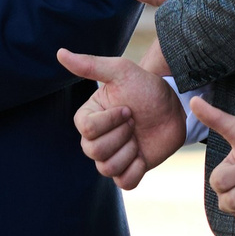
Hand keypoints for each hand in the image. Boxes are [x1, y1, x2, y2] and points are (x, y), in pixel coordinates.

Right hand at [58, 48, 186, 188]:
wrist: (174, 106)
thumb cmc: (146, 87)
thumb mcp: (120, 71)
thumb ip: (90, 65)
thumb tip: (60, 53)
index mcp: (88, 117)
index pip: (86, 129)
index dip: (110, 120)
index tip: (127, 107)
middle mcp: (95, 139)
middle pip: (94, 151)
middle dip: (121, 135)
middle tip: (135, 121)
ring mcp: (112, 156)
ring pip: (106, 169)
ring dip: (129, 151)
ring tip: (138, 137)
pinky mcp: (129, 170)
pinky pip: (124, 183)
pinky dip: (136, 170)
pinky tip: (143, 154)